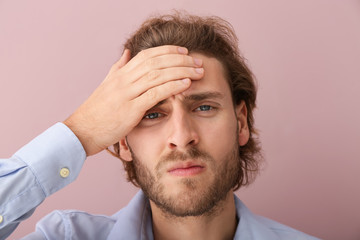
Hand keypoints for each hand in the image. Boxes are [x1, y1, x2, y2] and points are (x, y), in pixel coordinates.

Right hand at [63, 45, 203, 155]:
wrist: (82, 131)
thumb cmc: (96, 111)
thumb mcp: (106, 85)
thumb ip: (118, 68)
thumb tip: (126, 52)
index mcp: (120, 74)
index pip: (147, 55)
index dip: (167, 51)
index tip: (184, 52)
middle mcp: (123, 80)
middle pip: (156, 62)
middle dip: (180, 60)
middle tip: (197, 61)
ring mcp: (126, 93)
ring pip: (158, 75)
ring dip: (181, 71)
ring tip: (198, 71)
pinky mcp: (130, 109)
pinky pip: (155, 94)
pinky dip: (172, 87)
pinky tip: (186, 84)